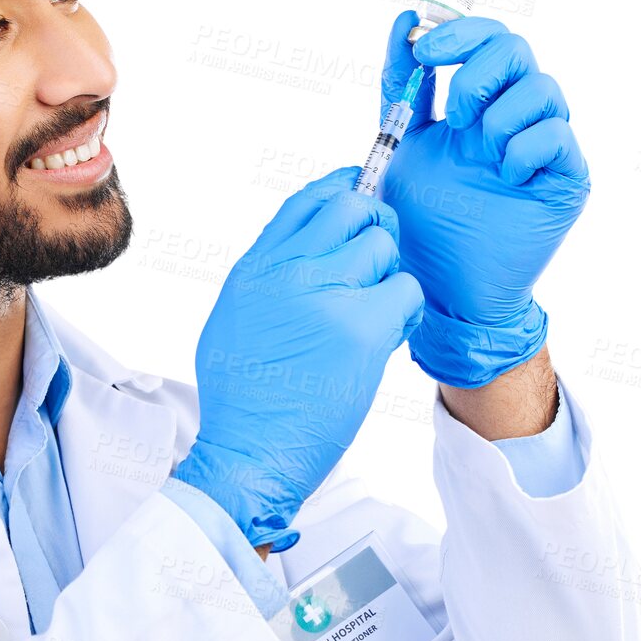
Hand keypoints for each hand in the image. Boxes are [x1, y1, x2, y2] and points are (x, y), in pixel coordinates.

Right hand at [172, 167, 423, 551]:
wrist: (249, 452)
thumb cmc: (242, 401)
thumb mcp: (232, 322)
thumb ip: (265, 280)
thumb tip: (300, 252)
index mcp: (255, 269)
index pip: (305, 202)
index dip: (340, 188)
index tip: (358, 192)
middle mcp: (287, 272)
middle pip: (351, 208)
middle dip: (375, 225)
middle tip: (380, 259)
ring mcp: (324, 295)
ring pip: (383, 246)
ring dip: (390, 275)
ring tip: (379, 311)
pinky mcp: (360, 328)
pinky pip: (406, 289)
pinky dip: (407, 309)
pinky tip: (391, 332)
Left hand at [379, 11, 590, 388]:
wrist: (441, 289)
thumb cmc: (420, 224)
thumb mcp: (398, 149)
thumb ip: (400, 90)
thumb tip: (404, 21)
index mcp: (473, 105)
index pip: (480, 39)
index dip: (455, 31)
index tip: (421, 49)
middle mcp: (510, 117)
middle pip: (515, 48)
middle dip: (478, 69)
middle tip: (454, 114)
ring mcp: (540, 146)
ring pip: (541, 88)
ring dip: (499, 114)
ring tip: (478, 154)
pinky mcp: (564, 179)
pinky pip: (556, 136)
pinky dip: (525, 147)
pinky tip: (504, 176)